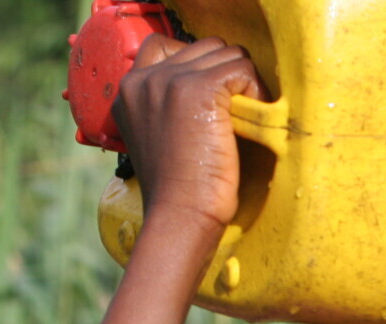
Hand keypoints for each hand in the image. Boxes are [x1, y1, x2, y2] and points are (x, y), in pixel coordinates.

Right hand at [113, 35, 267, 231]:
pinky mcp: (199, 89)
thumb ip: (166, 106)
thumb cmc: (176, 191)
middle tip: (235, 111)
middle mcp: (145, 78)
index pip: (167, 46)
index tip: (213, 99)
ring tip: (243, 117)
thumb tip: (210, 86)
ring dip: (243, 81)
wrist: (179, 216)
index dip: (199, 67)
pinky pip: (242, 69)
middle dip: (227, 74)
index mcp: (128, 88)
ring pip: (227, 53)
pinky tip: (250, 121)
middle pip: (205, 48)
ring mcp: (170, 81)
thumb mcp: (156, 138)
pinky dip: (256, 91)